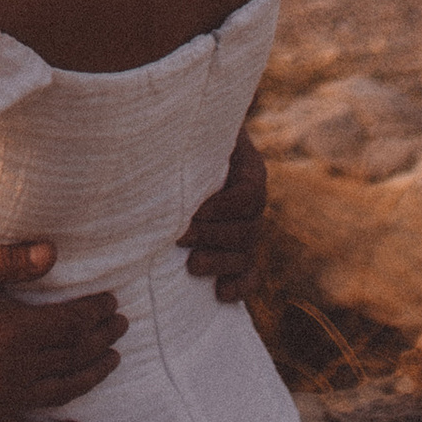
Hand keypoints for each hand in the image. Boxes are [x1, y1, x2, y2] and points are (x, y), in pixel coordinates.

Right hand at [0, 242, 124, 421]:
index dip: (95, 312)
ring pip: (61, 392)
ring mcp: (3, 400)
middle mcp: (17, 370)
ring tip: (111, 363)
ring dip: (91, 377)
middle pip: (72, 357)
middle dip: (100, 340)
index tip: (112, 302)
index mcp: (15, 330)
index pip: (71, 323)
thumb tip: (54, 253)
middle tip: (120, 327)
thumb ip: (10, 261)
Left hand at [179, 131, 266, 301]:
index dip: (224, 208)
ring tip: (192, 265)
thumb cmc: (187, 131)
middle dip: (212, 236)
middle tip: (179, 237)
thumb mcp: (194, 127)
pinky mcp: (238, 248)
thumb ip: (190, 134)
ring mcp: (248, 226)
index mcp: (249, 168)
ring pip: (247, 253)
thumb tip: (167, 131)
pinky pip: (251, 272)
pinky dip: (240, 285)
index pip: (250, 195)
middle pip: (248, 229)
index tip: (193, 211)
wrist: (189, 144)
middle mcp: (253, 200)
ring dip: (220, 262)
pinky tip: (221, 293)